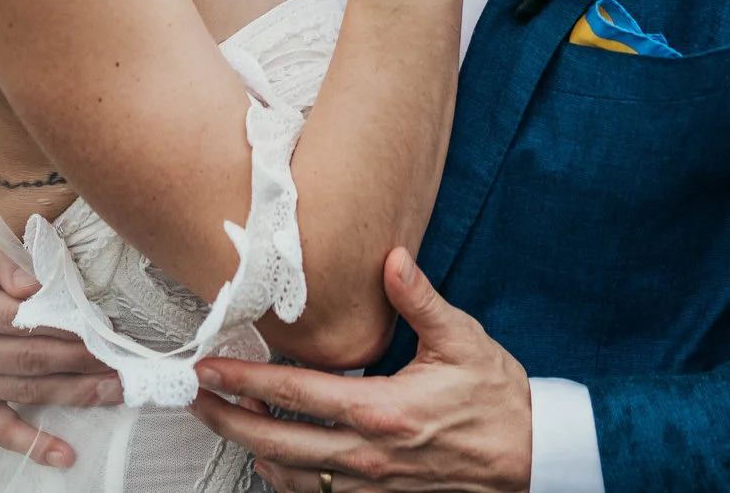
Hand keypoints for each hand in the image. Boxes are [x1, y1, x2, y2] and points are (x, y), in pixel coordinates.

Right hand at [0, 224, 118, 466]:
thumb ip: (9, 259)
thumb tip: (36, 286)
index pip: (18, 319)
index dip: (64, 323)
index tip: (104, 324)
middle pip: (29, 359)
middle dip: (81, 358)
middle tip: (122, 357)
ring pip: (28, 393)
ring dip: (76, 394)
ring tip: (116, 388)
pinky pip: (2, 430)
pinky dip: (35, 446)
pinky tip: (66, 455)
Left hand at [189, 248, 532, 492]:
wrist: (534, 458)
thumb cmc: (499, 401)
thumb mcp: (462, 341)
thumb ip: (419, 300)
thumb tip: (392, 259)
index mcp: (382, 410)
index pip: (295, 394)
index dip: (244, 380)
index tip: (209, 368)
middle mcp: (369, 454)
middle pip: (275, 442)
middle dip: (226, 420)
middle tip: (194, 400)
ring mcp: (374, 486)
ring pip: (291, 477)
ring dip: (253, 450)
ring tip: (228, 423)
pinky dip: (288, 481)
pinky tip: (275, 461)